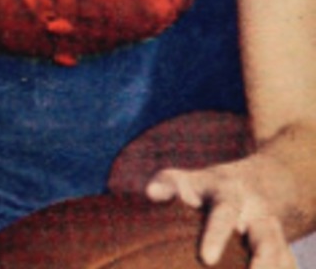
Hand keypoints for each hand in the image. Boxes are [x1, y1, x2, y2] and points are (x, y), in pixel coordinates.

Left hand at [146, 158, 296, 268]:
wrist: (251, 187)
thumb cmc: (204, 189)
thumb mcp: (185, 179)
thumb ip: (168, 184)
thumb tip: (151, 193)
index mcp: (230, 194)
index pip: (224, 213)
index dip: (217, 236)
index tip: (207, 259)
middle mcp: (257, 214)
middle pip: (267, 240)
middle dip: (263, 263)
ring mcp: (273, 234)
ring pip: (283, 257)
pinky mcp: (281, 251)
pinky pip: (287, 266)